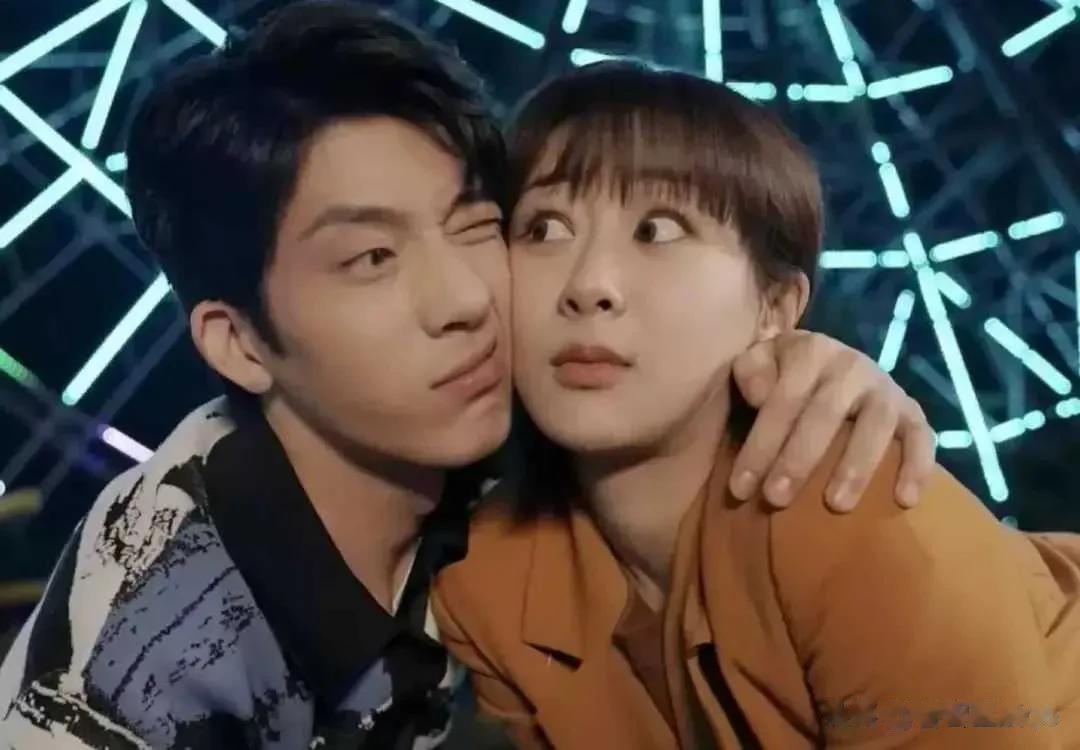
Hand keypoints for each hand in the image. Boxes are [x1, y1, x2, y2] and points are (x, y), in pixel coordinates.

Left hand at [729, 331, 933, 511]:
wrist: (831, 360)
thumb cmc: (783, 373)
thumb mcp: (758, 361)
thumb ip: (750, 372)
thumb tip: (761, 396)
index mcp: (810, 351)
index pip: (781, 401)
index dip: (760, 445)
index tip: (740, 488)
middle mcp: (851, 365)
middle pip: (824, 414)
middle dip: (798, 460)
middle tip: (775, 499)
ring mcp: (885, 388)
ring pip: (876, 426)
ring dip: (857, 466)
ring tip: (836, 505)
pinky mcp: (912, 411)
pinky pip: (922, 437)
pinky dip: (917, 467)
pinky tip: (905, 500)